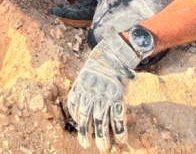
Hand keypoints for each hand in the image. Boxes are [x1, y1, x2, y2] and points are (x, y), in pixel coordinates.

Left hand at [67, 28, 140, 151]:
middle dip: (86, 133)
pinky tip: (120, 139)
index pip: (74, 105)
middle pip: (86, 117)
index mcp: (81, 85)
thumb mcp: (88, 69)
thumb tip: (83, 99)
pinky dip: (120, 129)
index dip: (76, 117)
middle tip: (85, 145)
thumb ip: (85, 84)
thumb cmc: (102, 60)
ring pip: (101, 121)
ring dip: (102, 136)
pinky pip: (118, 117)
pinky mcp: (118, 97)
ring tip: (103, 147)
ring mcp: (104, 96)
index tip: (79, 125)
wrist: (116, 52)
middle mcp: (91, 93)